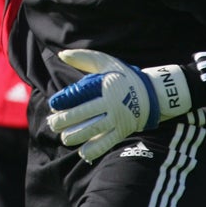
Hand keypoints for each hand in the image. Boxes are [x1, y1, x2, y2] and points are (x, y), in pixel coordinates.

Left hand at [47, 50, 190, 162]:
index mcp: (106, 86)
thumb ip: (83, 57)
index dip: (66, 100)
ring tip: (65, 138)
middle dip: (67, 120)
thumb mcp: (106, 62)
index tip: (53, 104)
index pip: (82, 94)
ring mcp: (118, 118)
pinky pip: (108, 141)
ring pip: (95, 129)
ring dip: (78, 135)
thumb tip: (62, 54)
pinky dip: (96, 148)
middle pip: (86, 113)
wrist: (152, 93)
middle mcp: (112, 103)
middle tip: (52, 124)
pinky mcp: (123, 130)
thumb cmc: (123, 76)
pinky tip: (83, 152)